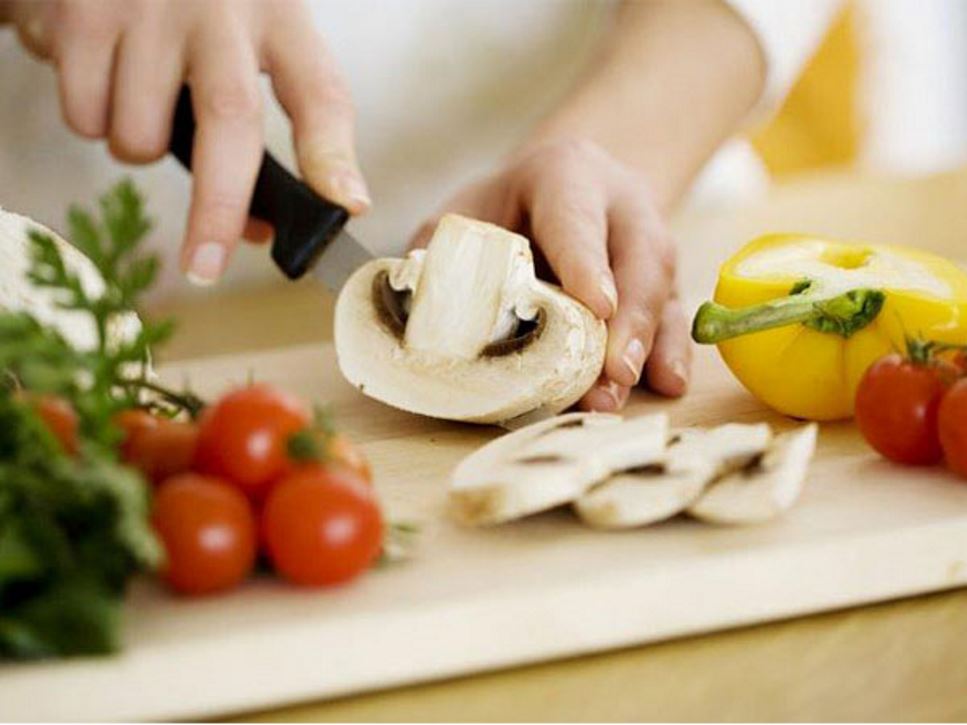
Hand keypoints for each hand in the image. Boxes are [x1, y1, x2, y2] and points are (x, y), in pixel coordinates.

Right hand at [1, 0, 368, 283]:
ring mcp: (152, 6)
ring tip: (141, 103)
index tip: (348, 207)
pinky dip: (90, 120)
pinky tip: (101, 74)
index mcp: (280, 15)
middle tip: (206, 266)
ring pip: (142, 135)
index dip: (334, 157)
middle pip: (232, 121)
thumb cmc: (191, 8)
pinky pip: (85, 115)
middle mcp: (223, 6)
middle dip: (219, 208)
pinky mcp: (84, 11)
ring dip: (139, 149)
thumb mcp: (246, 43)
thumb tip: (256, 231)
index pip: (321, 93)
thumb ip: (258, 128)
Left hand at [409, 138, 690, 411]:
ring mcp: (649, 240)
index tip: (596, 307)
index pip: (577, 218)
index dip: (586, 263)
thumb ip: (442, 254)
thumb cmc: (505, 208)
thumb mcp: (466, 213)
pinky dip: (672, 350)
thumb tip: (415, 311)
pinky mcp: (664, 278)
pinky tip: (668, 383)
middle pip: (638, 256)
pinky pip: (676, 312)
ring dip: (647, 344)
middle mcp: (620, 203)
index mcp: (566, 175)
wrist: (562, 188)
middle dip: (629, 319)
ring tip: (623, 391)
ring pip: (662, 287)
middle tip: (613, 372)